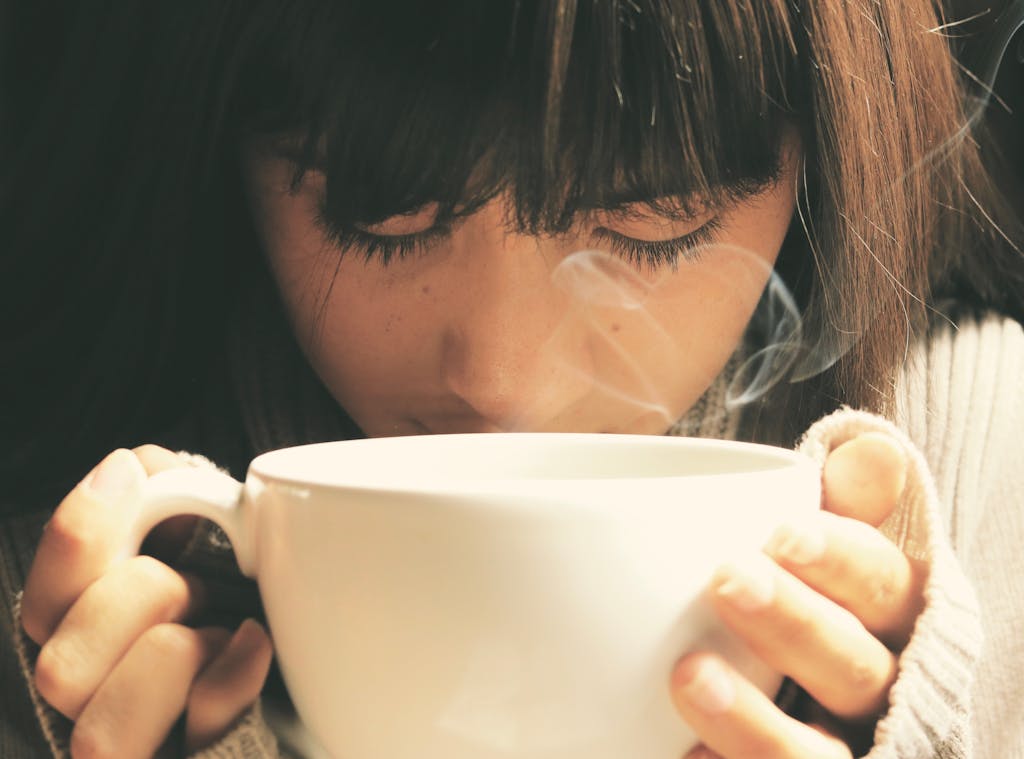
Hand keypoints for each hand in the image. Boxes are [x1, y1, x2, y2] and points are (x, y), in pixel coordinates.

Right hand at [20, 446, 272, 758]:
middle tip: (198, 581)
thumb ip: (165, 497)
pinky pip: (200, 731)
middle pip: (61, 672)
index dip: (76, 534)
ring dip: (177, 653)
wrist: (312, 666)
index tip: (126, 473)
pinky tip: (255, 644)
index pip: (42, 606)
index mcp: (84, 641)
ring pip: (102, 734)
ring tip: (225, 627)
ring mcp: (142, 752)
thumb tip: (131, 469)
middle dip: (142, 600)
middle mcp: (96, 707)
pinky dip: (230, 679)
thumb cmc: (248, 597)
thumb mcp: (208, 535)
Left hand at [670, 432, 927, 757]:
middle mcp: (882, 688)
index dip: (841, 561)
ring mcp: (846, 747)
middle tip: (726, 581)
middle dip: (795, 624)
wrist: (807, 698)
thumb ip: (845, 506)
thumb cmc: (815, 601)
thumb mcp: (826, 552)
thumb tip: (873, 451)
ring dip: (760, 722)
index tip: (782, 533)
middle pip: (856, 667)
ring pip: (821, 753)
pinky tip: (684, 753)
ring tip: (689, 675)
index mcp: (892, 618)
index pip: (884, 586)